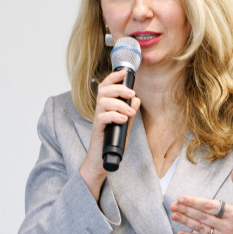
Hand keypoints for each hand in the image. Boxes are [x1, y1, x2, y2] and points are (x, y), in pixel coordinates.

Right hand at [80, 71, 139, 197]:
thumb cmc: (110, 142)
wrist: (101, 161)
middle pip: (104, 91)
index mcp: (106, 107)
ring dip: (119, 104)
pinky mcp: (97, 129)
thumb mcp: (124, 125)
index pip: (106, 87)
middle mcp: (100, 111)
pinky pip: (103, 117)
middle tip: (131, 94)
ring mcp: (97, 120)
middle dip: (119, 89)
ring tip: (130, 112)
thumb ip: (129, 112)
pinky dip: (115, 116)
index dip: (113, 77)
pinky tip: (123, 120)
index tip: (124, 72)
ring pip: (103, 102)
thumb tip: (136, 100)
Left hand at [170, 169, 232, 233]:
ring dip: (186, 222)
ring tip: (174, 215)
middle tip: (173, 205)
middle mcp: (227, 226)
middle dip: (186, 211)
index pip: (210, 206)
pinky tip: (180, 233)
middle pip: (202, 217)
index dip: (194, 202)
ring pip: (201, 229)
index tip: (181, 198)